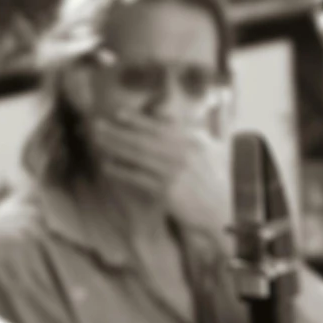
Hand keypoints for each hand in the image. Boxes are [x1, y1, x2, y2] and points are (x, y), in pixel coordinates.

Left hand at [89, 111, 229, 230]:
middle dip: (118, 131)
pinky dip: (122, 171)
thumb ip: (194, 134)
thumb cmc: (218, 180)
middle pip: (143, 139)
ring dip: (115, 147)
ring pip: (138, 156)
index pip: (159, 126)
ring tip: (97, 142)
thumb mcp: (212, 150)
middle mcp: (183, 152)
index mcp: (193, 139)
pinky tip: (107, 166)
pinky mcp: (167, 191)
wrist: (225, 209)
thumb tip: (176, 122)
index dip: (137, 119)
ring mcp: (174, 171)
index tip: (117, 113)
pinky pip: (138, 178)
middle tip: (96, 126)